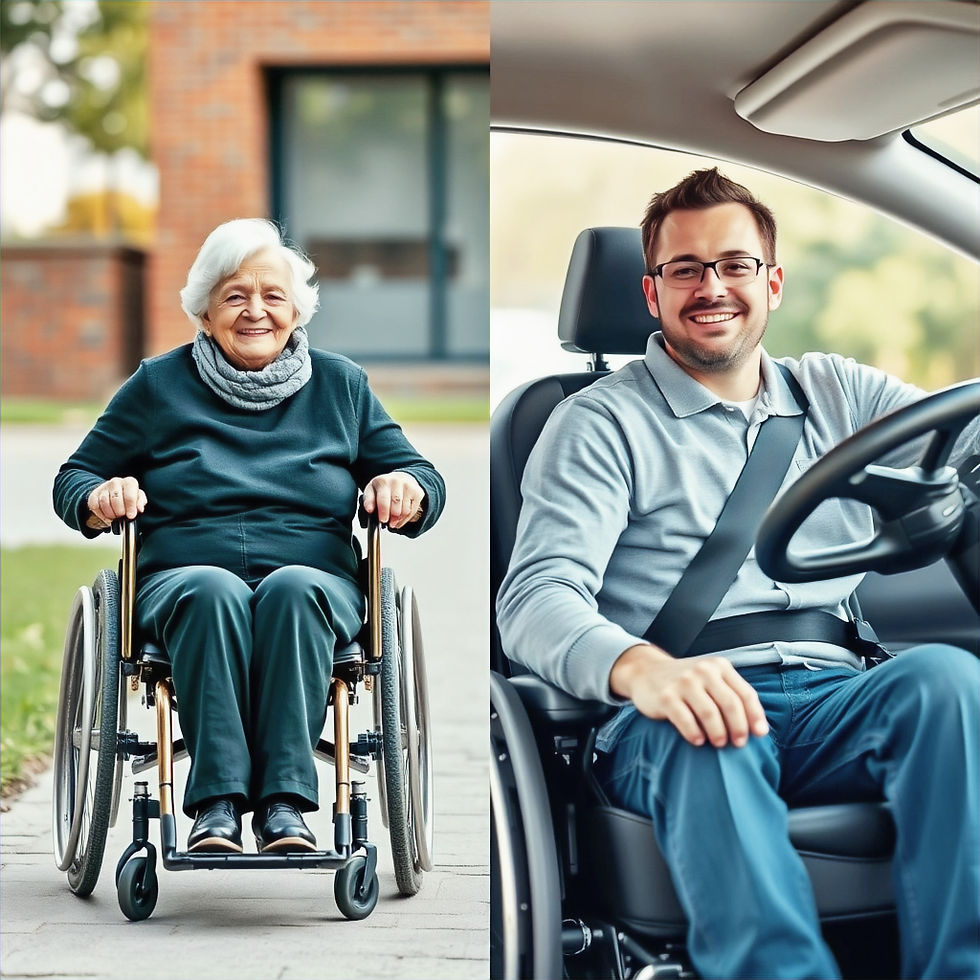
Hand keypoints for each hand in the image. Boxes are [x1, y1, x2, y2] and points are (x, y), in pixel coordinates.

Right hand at [86, 477, 146, 528]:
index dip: (130, 507)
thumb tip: (139, 509)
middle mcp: (116, 482)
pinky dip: (101, 514)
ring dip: (110, 514)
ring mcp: (104, 487)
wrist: (113, 495)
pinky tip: (107, 516)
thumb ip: (140, 502)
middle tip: (121, 516)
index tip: (130, 516)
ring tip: (115, 516)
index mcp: (129, 482)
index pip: (130, 495)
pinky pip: (95, 506)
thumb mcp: (138, 499)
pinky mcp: (94, 494)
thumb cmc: (128, 498)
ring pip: (105, 503)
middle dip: (119, 512)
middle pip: (116, 500)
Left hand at [362, 472, 424, 529]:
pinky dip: (406, 519)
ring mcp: (409, 487)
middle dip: (391, 518)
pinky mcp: (418, 493)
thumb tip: (369, 510)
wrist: (399, 479)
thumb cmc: (384, 488)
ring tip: (393, 521)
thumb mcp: (371, 491)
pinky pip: (412, 511)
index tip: (382, 520)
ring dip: (398, 520)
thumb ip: (368, 501)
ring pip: (405, 511)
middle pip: (396, 507)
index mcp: (383, 481)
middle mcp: (397, 481)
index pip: (383, 500)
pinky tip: (400, 519)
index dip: (383, 512)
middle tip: (388, 522)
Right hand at [610, 644, 768, 748]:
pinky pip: (686, 721)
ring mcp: (683, 683)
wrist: (645, 671)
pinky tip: (698, 741)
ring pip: (710, 714)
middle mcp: (702, 671)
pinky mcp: (666, 697)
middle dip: (738, 728)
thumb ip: (731, 693)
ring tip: (719, 743)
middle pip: (730, 704)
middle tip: (739, 743)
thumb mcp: (710, 677)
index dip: (755, 716)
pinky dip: (695, 734)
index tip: (759, 734)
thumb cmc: (685, 681)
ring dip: (718, 733)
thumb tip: (757, 727)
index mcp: (719, 666)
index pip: (745, 693)